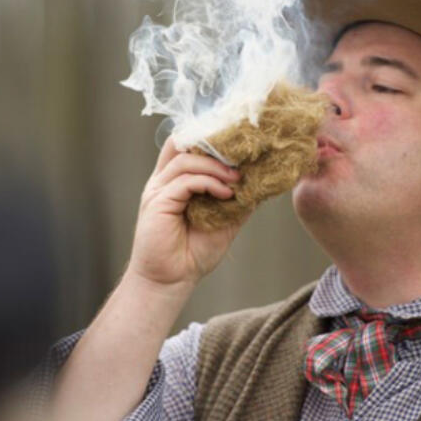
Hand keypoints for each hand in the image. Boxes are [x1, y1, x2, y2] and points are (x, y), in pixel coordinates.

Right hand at [127, 138, 246, 290]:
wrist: (172, 280)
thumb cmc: (193, 253)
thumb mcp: (224, 221)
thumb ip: (238, 201)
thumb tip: (261, 184)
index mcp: (174, 182)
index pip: (186, 146)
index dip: (209, 139)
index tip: (238, 145)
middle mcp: (163, 181)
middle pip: (182, 143)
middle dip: (213, 144)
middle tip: (241, 155)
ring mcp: (158, 190)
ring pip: (186, 160)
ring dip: (216, 166)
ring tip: (238, 179)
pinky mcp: (158, 202)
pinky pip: (185, 180)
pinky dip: (209, 182)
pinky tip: (227, 194)